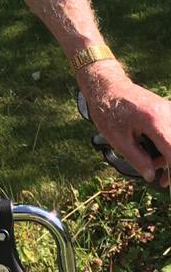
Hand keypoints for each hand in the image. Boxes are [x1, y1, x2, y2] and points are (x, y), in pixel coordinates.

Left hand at [78, 61, 170, 185]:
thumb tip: (151, 176)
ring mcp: (169, 110)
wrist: (107, 87)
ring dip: (169, 157)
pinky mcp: (167, 111)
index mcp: (154, 121)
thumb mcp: (118, 139)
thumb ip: (137, 159)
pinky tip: (156, 156)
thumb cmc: (109, 111)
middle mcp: (167, 113)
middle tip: (164, 182)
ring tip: (153, 166)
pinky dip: (168, 146)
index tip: (169, 184)